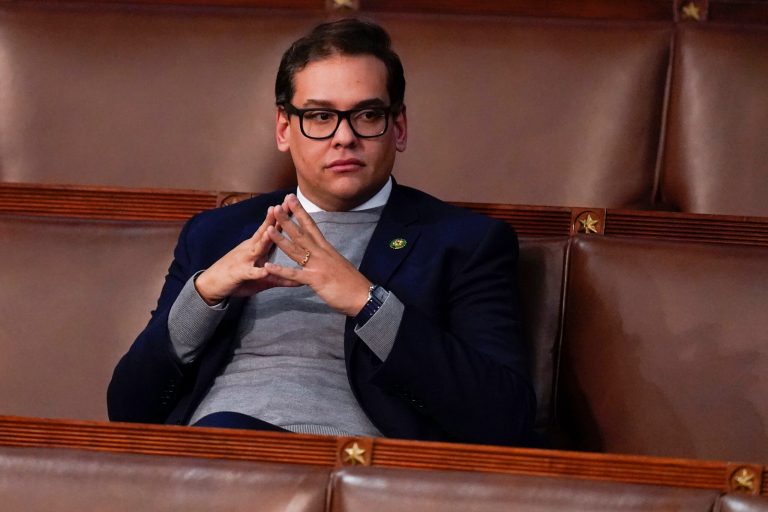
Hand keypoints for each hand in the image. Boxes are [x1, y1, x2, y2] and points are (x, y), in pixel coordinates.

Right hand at [194, 202, 300, 304]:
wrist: (212, 284)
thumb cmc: (239, 277)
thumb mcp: (262, 278)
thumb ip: (280, 277)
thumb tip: (299, 281)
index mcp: (257, 247)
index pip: (271, 229)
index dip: (281, 217)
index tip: (291, 203)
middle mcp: (251, 249)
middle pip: (265, 232)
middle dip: (275, 219)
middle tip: (283, 206)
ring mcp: (244, 260)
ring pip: (257, 248)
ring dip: (265, 239)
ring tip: (273, 230)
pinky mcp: (239, 273)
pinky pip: (249, 272)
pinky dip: (257, 271)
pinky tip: (265, 270)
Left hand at [264, 194, 371, 315]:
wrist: (363, 295)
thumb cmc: (352, 282)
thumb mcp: (338, 264)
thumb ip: (327, 257)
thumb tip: (321, 253)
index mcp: (327, 249)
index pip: (311, 226)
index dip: (300, 212)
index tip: (291, 199)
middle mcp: (322, 253)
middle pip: (301, 234)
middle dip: (288, 220)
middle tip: (276, 207)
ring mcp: (318, 266)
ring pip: (296, 250)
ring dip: (281, 240)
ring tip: (268, 229)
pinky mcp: (316, 280)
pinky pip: (295, 274)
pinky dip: (281, 270)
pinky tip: (268, 266)